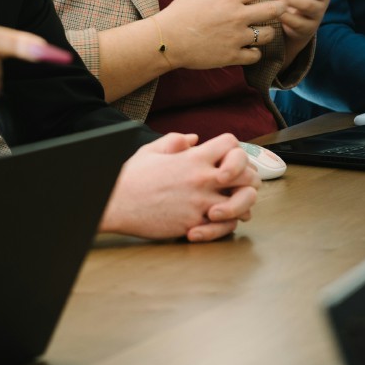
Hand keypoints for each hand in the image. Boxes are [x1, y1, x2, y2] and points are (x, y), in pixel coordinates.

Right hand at [100, 132, 259, 241]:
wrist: (116, 203)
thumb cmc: (132, 178)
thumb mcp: (152, 150)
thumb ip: (176, 141)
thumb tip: (193, 139)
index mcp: (193, 158)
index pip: (231, 144)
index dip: (234, 149)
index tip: (227, 159)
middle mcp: (202, 178)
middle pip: (247, 174)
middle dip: (248, 177)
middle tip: (239, 184)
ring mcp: (200, 203)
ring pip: (243, 202)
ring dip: (243, 203)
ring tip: (234, 205)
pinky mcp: (195, 223)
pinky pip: (226, 225)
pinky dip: (228, 224)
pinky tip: (218, 220)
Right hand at [157, 0, 286, 70]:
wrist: (166, 41)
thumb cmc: (180, 13)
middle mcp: (237, 17)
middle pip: (272, 10)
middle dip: (282, 6)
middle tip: (285, 5)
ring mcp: (236, 38)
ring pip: (268, 35)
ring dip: (270, 31)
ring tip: (268, 29)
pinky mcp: (232, 56)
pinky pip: (255, 56)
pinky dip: (256, 52)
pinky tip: (252, 48)